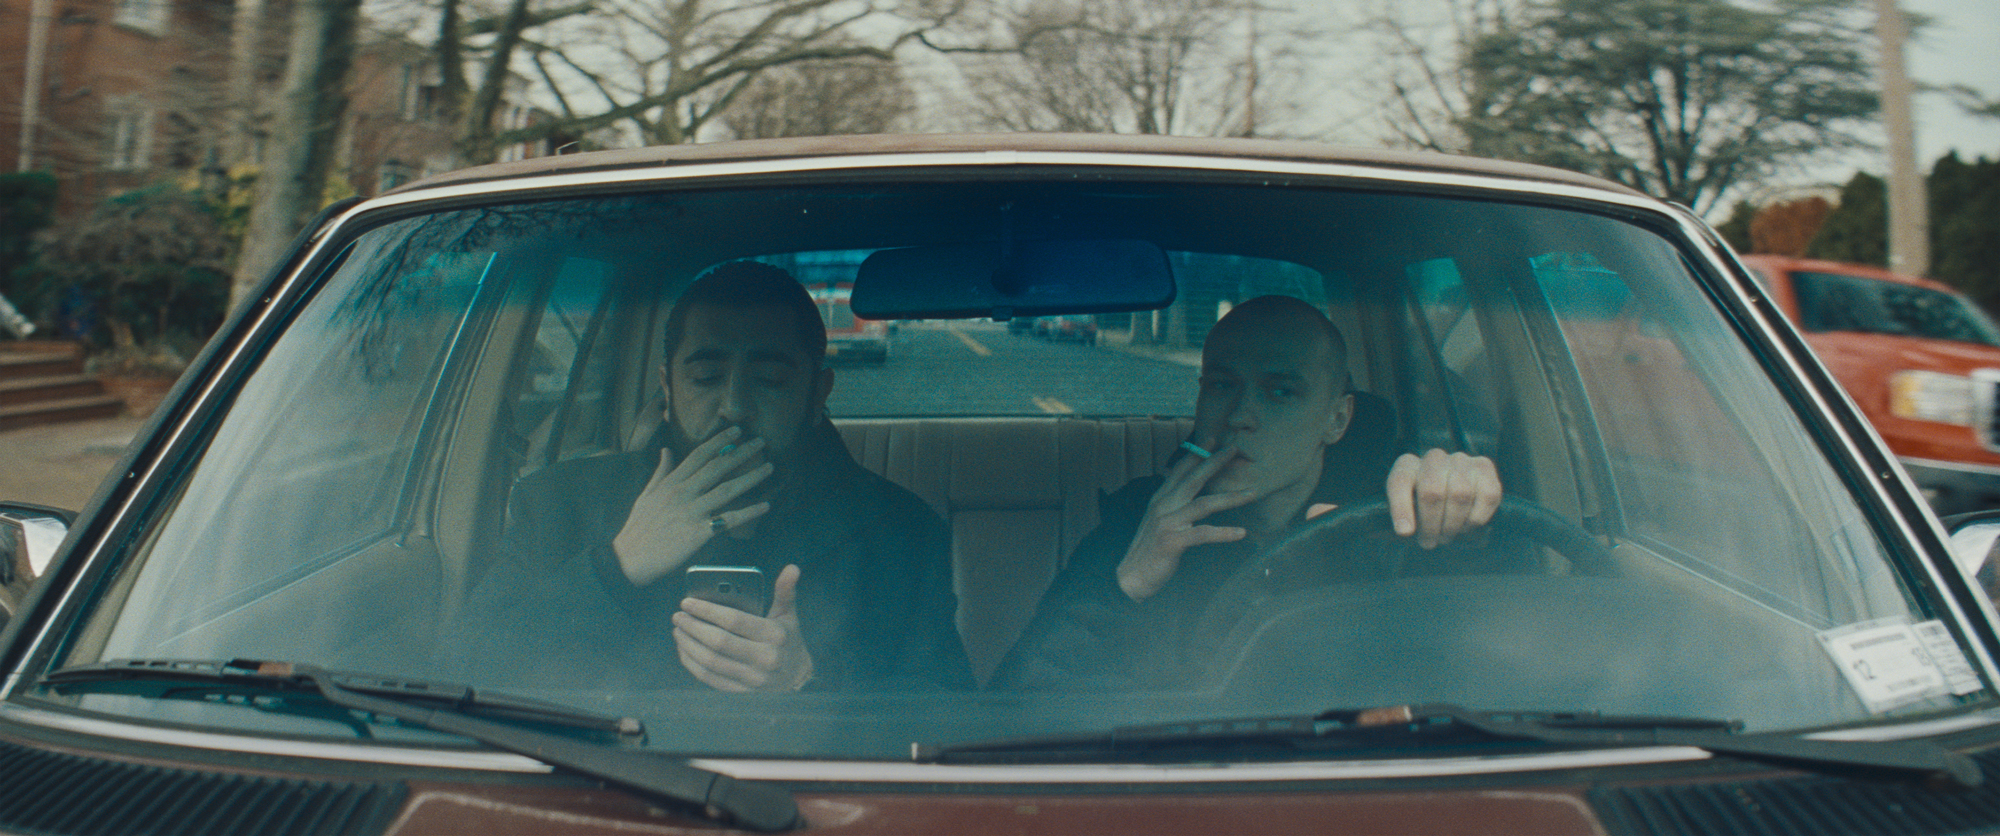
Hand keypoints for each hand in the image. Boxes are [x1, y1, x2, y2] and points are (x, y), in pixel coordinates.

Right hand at [612, 426, 773, 585]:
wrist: (630, 559)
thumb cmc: (638, 528)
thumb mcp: (646, 494)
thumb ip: (661, 472)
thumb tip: (666, 450)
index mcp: (671, 482)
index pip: (698, 455)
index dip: (719, 441)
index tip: (736, 431)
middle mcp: (683, 492)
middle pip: (717, 467)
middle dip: (740, 453)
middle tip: (760, 442)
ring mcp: (692, 511)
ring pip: (727, 489)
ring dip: (751, 477)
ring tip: (769, 468)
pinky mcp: (699, 532)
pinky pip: (728, 519)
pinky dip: (748, 512)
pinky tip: (765, 506)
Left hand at [672, 564, 812, 691]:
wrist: (797, 676)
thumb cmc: (787, 639)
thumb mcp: (788, 614)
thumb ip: (785, 591)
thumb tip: (792, 568)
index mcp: (774, 635)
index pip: (734, 620)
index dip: (707, 611)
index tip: (687, 602)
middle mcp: (765, 658)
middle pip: (719, 642)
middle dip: (693, 627)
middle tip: (678, 616)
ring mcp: (752, 678)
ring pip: (711, 662)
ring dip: (688, 645)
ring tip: (678, 630)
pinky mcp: (741, 691)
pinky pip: (710, 678)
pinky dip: (692, 664)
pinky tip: (684, 650)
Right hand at [1116, 440, 1256, 601]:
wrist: (1132, 577)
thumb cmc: (1150, 550)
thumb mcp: (1160, 521)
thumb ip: (1173, 506)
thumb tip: (1190, 495)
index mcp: (1160, 500)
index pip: (1179, 471)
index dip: (1196, 454)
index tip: (1212, 439)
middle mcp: (1163, 506)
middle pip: (1194, 479)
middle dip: (1215, 462)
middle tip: (1234, 449)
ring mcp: (1167, 523)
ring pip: (1204, 504)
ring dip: (1230, 498)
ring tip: (1253, 493)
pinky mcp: (1172, 541)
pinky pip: (1203, 534)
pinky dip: (1223, 533)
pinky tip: (1241, 533)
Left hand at [1386, 449, 1501, 548]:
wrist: (1450, 497)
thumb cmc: (1423, 509)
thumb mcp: (1405, 512)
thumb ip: (1401, 517)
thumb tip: (1406, 531)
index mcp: (1407, 465)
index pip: (1400, 482)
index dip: (1402, 509)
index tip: (1406, 533)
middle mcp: (1434, 457)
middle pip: (1432, 492)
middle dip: (1432, 525)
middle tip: (1431, 541)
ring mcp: (1461, 459)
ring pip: (1460, 494)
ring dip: (1454, 524)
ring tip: (1448, 535)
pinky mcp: (1484, 467)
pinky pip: (1487, 495)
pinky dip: (1477, 518)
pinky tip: (1467, 525)